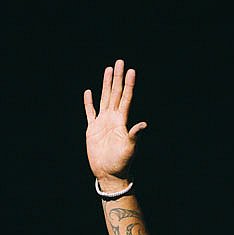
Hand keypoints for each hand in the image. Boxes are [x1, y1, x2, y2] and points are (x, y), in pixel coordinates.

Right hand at [83, 59, 146, 186]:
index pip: (126, 98)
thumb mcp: (130, 148)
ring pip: (104, 98)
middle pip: (115, 93)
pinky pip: (90, 112)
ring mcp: (103, 122)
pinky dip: (88, 103)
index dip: (129, 84)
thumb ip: (134, 135)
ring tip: (108, 70)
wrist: (109, 173)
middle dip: (117, 78)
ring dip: (106, 84)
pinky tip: (89, 92)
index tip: (131, 70)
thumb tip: (143, 124)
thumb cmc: (121, 162)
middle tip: (119, 61)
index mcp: (122, 121)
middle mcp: (113, 118)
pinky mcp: (92, 129)